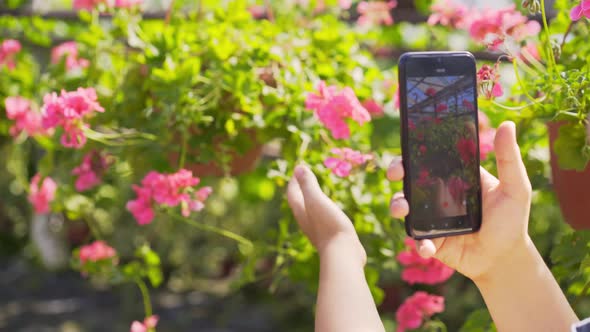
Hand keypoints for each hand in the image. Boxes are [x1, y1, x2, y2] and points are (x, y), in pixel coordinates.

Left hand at [287, 164, 365, 263]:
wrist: (342, 253)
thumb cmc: (328, 224)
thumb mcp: (316, 200)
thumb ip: (308, 184)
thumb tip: (298, 167)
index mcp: (301, 212)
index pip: (293, 194)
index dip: (294, 181)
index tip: (297, 169)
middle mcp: (307, 221)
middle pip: (299, 203)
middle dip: (300, 190)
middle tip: (303, 178)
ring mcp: (318, 230)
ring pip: (310, 212)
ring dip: (311, 200)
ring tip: (316, 193)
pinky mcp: (330, 236)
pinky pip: (322, 219)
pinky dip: (323, 210)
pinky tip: (330, 212)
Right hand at [388, 121, 532, 281]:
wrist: (505, 259)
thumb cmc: (511, 220)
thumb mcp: (515, 187)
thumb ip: (508, 158)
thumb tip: (507, 125)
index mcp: (455, 178)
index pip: (430, 159)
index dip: (414, 151)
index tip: (407, 147)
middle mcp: (438, 195)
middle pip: (409, 178)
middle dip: (396, 171)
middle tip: (395, 173)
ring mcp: (431, 218)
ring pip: (405, 206)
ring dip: (398, 205)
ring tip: (403, 210)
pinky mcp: (430, 240)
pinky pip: (417, 238)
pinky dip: (419, 243)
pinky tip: (428, 247)